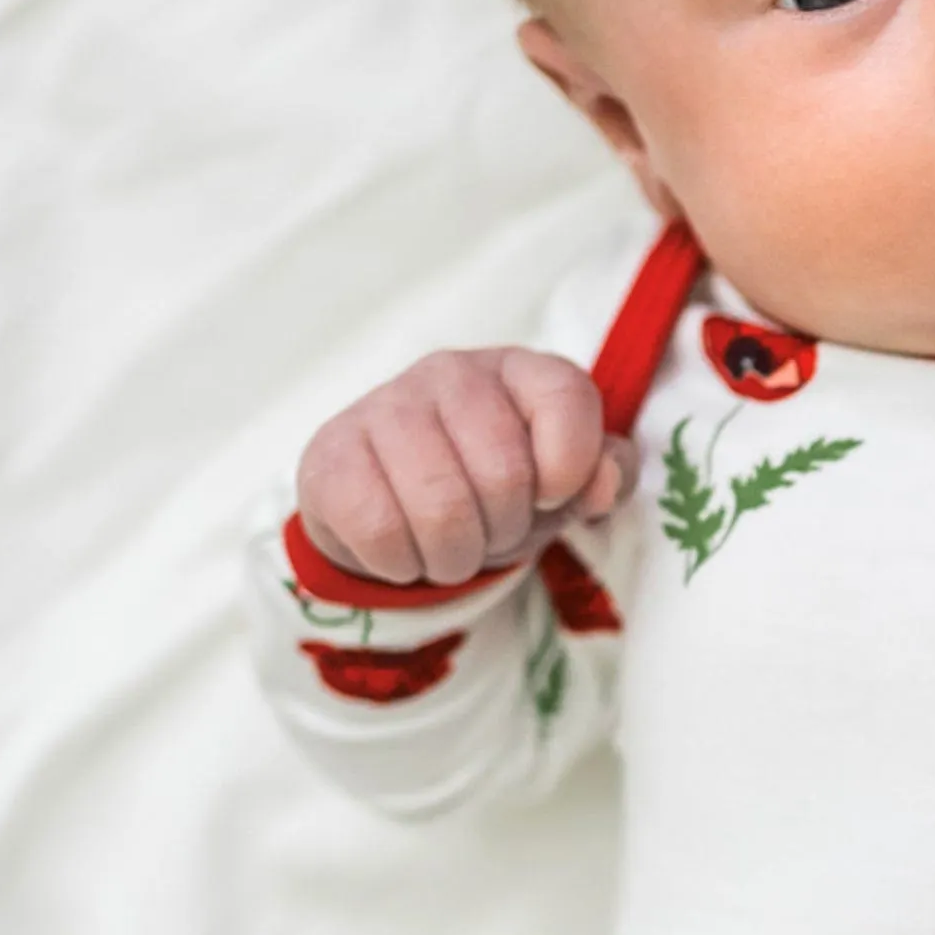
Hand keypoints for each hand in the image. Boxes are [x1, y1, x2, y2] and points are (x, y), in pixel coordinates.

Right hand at [296, 349, 633, 587]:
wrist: (395, 508)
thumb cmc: (495, 490)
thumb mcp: (563, 487)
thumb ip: (605, 475)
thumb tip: (601, 480)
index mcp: (519, 370)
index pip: (567, 397)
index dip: (568, 468)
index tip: (550, 494)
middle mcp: (451, 372)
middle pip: (504, 472)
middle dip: (506, 529)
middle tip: (490, 531)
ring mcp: (384, 406)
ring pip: (441, 507)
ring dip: (455, 555)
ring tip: (449, 547)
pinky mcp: (328, 453)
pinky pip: (380, 531)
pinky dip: (402, 563)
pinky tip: (402, 549)